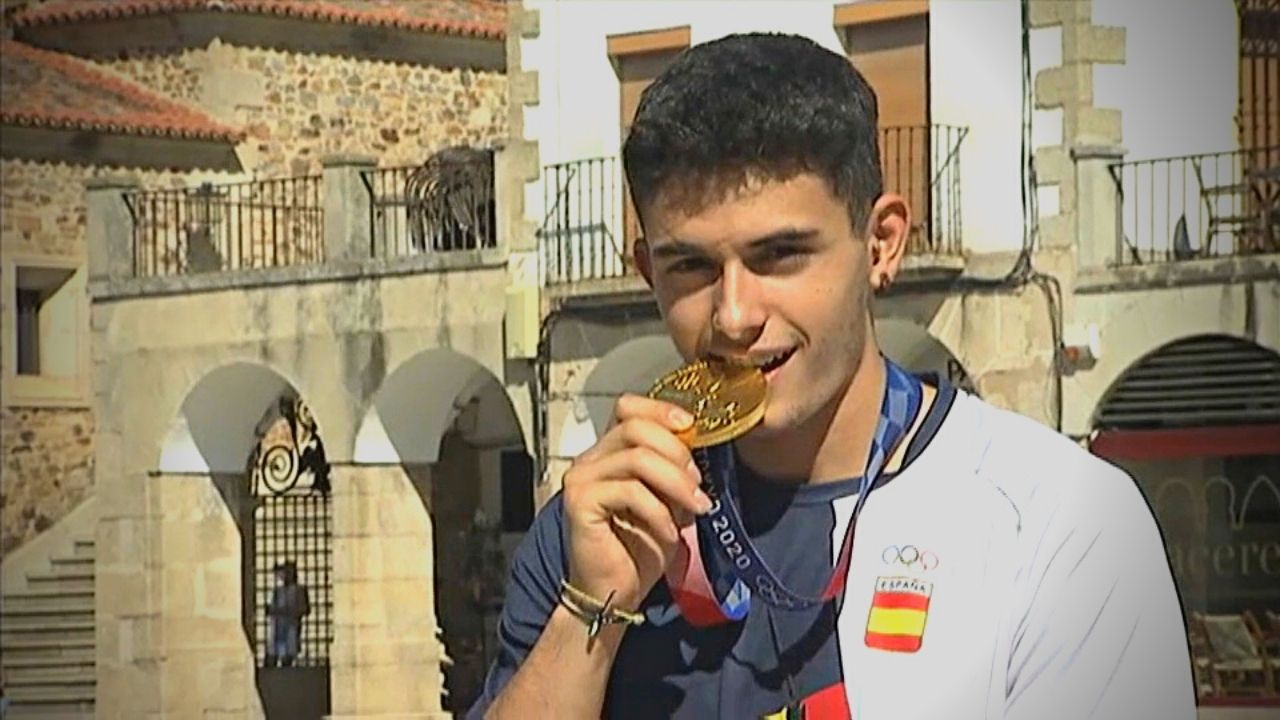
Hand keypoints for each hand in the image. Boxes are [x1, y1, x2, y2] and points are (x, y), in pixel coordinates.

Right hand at [561, 394, 711, 612]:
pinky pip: (629, 491)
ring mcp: (581, 480)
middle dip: (678, 452)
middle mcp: (589, 460)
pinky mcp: (579, 504)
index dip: (661, 409)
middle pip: (636, 427)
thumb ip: (670, 469)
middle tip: (699, 485)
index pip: (628, 407)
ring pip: (636, 458)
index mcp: (608, 453)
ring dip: (676, 483)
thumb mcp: (666, 500)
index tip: (691, 427)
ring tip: (696, 508)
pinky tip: (670, 532)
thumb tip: (694, 444)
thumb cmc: (638, 548)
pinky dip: (659, 511)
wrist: (612, 593)